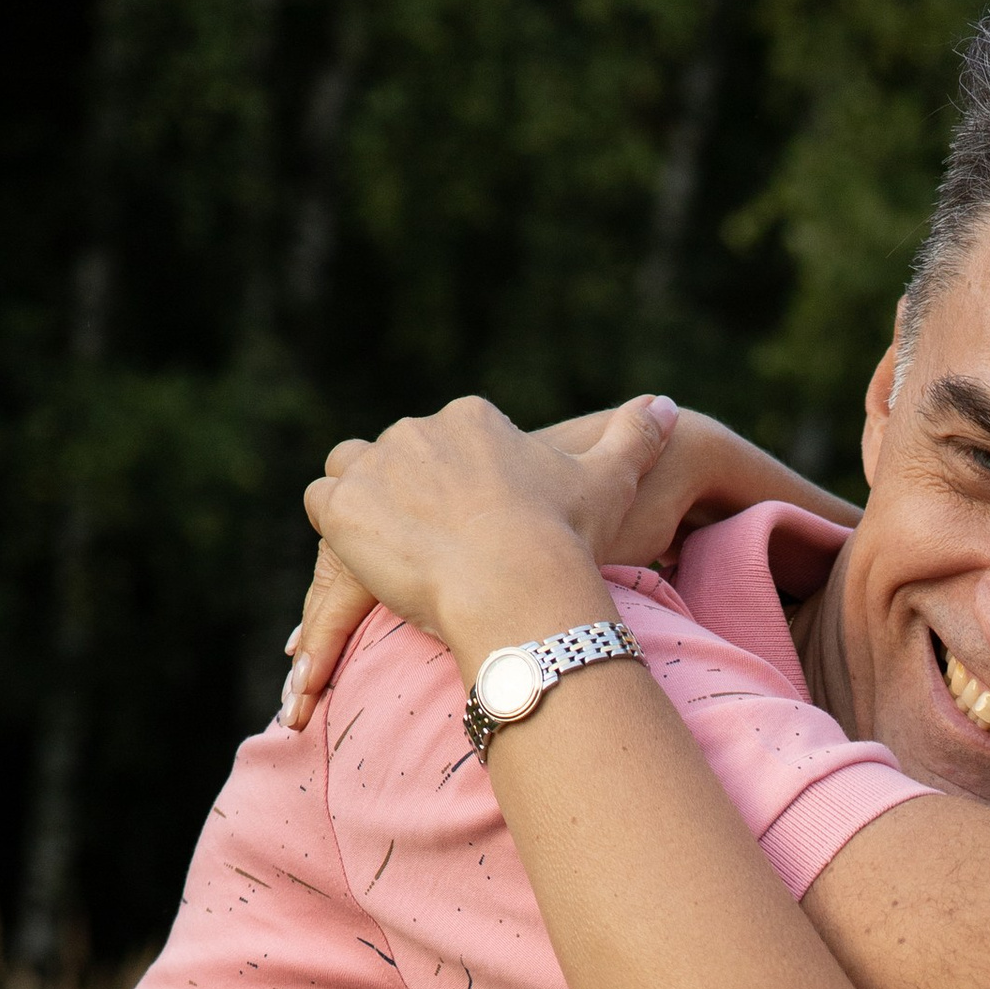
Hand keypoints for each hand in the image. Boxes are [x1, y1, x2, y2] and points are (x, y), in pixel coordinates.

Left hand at [284, 391, 678, 722]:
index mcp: (472, 419)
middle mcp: (418, 428)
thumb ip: (633, 438)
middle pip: (400, 461)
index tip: (481, 534)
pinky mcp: (344, 504)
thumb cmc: (566, 538)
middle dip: (414, 504)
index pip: (446, 443)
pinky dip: (338, 532)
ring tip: (400, 556)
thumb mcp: (609, 482)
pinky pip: (323, 507)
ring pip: (353, 475)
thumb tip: (666, 404)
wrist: (519, 583)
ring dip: (366, 507)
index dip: (460, 492)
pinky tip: (370, 562)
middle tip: (445, 559)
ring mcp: (377, 465)